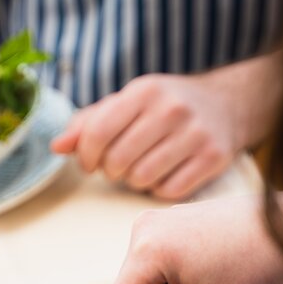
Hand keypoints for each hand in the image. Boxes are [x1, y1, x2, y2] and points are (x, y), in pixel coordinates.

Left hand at [51, 72, 240, 199]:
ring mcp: (195, 134)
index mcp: (144, 91)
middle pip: (118, 161)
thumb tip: (56, 147)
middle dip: (111, 170)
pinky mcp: (214, 157)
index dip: (85, 156)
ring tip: (142, 168)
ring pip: (142, 179)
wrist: (226, 104)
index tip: (89, 162)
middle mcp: (171, 109)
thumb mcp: (127, 103)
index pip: (97, 133)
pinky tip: (165, 174)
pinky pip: (169, 191)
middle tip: (119, 165)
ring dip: (135, 181)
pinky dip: (160, 189)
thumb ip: (88, 123)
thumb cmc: (163, 107)